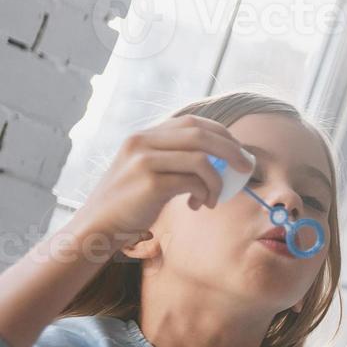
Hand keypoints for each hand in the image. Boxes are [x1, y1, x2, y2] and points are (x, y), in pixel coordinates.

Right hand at [72, 114, 253, 249]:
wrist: (99, 225)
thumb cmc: (131, 202)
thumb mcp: (150, 170)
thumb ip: (176, 158)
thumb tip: (221, 159)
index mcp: (144, 136)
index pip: (191, 122)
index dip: (221, 133)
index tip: (237, 150)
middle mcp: (142, 141)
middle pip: (201, 134)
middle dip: (231, 150)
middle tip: (246, 168)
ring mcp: (144, 161)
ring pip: (201, 159)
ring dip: (218, 181)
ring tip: (213, 198)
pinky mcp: (150, 183)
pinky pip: (193, 182)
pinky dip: (205, 194)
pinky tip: (199, 205)